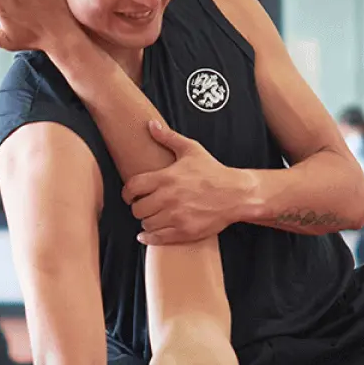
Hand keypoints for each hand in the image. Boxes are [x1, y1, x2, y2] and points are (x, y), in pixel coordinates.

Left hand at [121, 121, 249, 245]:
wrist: (236, 194)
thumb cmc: (213, 172)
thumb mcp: (192, 150)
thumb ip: (168, 138)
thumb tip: (150, 125)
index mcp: (166, 177)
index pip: (133, 187)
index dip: (127, 193)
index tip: (130, 195)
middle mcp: (168, 198)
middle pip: (137, 208)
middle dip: (138, 207)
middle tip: (144, 206)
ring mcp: (176, 216)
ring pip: (146, 224)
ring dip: (146, 221)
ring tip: (153, 217)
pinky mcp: (184, 231)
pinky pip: (157, 238)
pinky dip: (148, 238)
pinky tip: (147, 235)